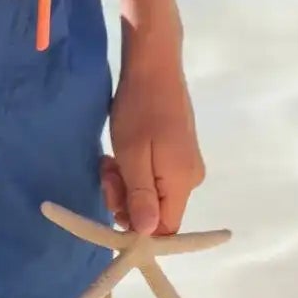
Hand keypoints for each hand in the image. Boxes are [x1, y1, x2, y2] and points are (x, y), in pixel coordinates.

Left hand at [102, 36, 204, 236]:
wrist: (154, 64)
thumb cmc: (140, 108)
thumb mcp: (133, 154)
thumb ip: (141, 195)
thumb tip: (148, 232)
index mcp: (183, 182)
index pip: (166, 230)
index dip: (138, 228)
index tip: (113, 205)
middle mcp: (191, 177)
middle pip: (157, 211)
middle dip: (126, 199)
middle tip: (107, 173)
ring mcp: (185, 163)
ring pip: (151, 192)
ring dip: (126, 182)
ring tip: (110, 159)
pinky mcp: (177, 151)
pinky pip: (154, 175)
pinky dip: (134, 170)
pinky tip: (120, 153)